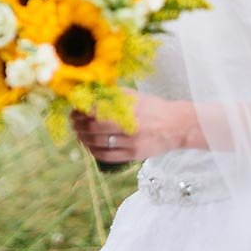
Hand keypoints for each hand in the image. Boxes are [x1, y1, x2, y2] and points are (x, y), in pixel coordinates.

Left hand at [71, 90, 197, 162]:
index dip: (81, 112)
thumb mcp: (134, 97)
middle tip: (73, 123)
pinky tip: (89, 147)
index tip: (74, 110)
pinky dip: (95, 152)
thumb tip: (90, 94)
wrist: (177, 126)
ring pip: (99, 143)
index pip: (96, 111)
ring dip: (84, 139)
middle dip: (79, 126)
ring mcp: (131, 142)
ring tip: (78, 134)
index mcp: (128, 109)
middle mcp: (129, 126)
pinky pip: (108, 156)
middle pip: (94, 129)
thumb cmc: (153, 108)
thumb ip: (113, 96)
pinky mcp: (134, 155)